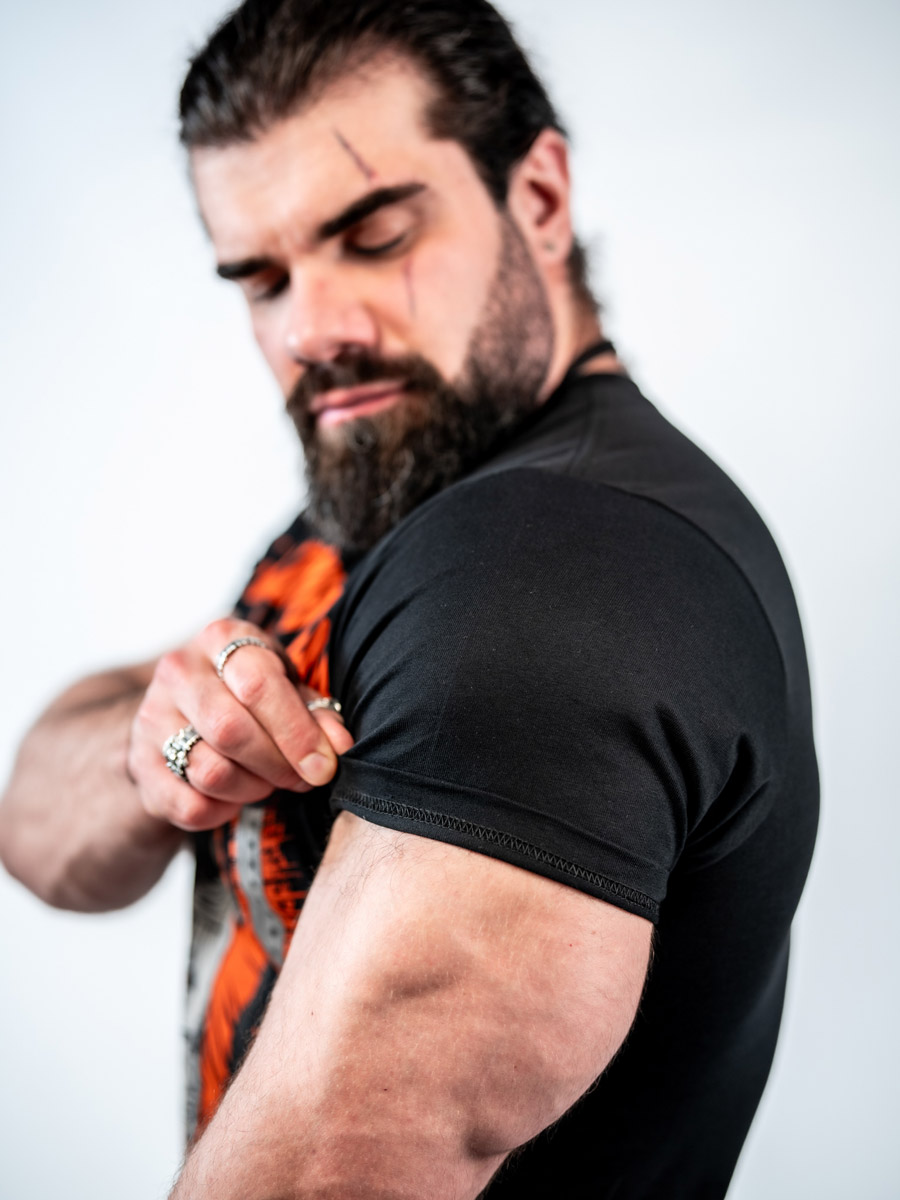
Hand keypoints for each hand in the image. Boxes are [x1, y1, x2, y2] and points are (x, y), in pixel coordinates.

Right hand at [128, 618, 353, 831]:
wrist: (180, 712)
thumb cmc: (249, 695)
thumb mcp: (287, 687)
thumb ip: (316, 712)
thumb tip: (340, 746)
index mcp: (221, 637)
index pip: (258, 683)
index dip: (297, 731)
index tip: (324, 764)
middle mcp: (179, 671)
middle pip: (231, 731)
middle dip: (278, 764)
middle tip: (302, 778)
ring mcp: (151, 716)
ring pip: (210, 772)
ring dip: (253, 788)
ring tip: (268, 781)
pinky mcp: (139, 764)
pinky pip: (189, 806)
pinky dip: (223, 811)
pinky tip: (235, 796)